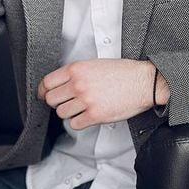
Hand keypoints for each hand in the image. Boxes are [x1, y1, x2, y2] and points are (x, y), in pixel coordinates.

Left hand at [37, 59, 166, 129]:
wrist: (145, 82)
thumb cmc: (124, 72)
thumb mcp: (95, 64)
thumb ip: (76, 73)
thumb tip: (60, 83)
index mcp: (77, 69)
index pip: (47, 82)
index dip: (43, 91)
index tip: (44, 95)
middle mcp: (78, 84)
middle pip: (51, 99)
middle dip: (56, 103)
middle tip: (64, 103)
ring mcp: (86, 100)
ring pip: (62, 113)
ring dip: (69, 113)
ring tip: (80, 109)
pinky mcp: (95, 115)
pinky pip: (75, 124)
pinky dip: (79, 122)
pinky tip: (87, 116)